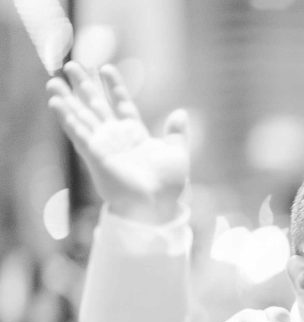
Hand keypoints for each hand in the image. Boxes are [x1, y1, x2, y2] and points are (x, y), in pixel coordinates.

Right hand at [46, 62, 188, 222]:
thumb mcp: (176, 154)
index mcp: (135, 136)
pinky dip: (67, 119)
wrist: (159, 205)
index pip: (122, 105)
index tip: (106, 68)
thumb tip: (180, 113)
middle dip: (84, 86)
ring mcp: (104, 146)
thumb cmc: (169, 186)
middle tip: (71, 65)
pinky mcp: (95, 155)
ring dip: (67, 100)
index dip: (114, 87)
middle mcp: (116, 139)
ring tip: (54, 82)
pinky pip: (79, 134)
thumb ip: (176, 133)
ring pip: (83, 117)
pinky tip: (56, 104)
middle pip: (96, 107)